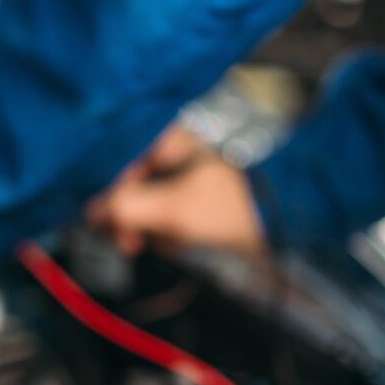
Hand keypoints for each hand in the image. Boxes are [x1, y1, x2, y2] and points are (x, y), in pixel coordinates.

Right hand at [86, 126, 266, 255]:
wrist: (294, 215)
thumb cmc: (230, 203)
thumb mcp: (172, 208)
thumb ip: (125, 209)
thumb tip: (90, 213)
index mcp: (168, 139)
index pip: (121, 168)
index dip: (111, 201)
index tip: (108, 230)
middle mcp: (178, 149)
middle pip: (137, 186)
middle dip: (136, 218)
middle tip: (134, 245)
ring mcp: (194, 170)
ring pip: (155, 200)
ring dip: (156, 226)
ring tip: (170, 243)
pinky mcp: (208, 192)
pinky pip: (176, 208)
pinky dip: (174, 227)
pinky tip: (184, 241)